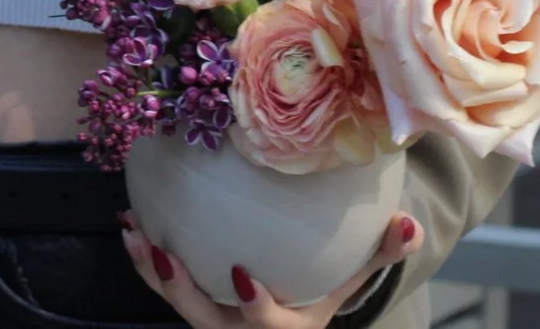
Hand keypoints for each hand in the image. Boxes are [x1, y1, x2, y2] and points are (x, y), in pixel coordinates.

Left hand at [121, 211, 421, 328]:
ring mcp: (212, 321)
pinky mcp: (191, 307)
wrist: (288, 326)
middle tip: (163, 251)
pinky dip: (145, 259)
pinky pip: (164, 287)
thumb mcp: (346, 283)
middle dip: (181, 291)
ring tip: (133, 229)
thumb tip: (408, 221)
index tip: (244, 274)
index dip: (254, 306)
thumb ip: (377, 255)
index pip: (264, 324)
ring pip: (175, 304)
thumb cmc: (317, 296)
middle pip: (204, 319)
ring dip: (151, 269)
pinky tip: (131, 223)